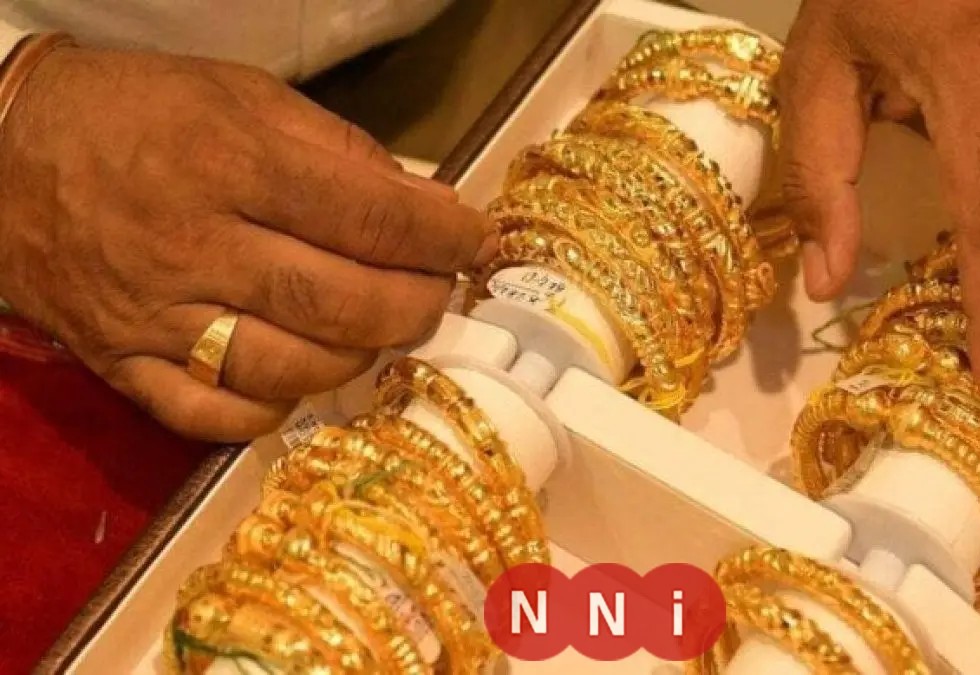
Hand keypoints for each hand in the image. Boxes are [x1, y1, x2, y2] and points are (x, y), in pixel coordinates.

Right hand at [0, 46, 494, 441]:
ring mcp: (154, 315)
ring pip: (286, 370)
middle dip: (416, 306)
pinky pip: (211, 416)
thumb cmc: (134, 114)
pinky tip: (299, 379)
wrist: (0, 153)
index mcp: (228, 162)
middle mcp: (194, 244)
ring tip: (377, 332)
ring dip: (356, 359)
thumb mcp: (239, 96)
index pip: (367, 214)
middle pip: (339, 303)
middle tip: (438, 295)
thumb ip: (338, 149)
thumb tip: (424, 202)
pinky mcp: (121, 362)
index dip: (440, 236)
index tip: (476, 242)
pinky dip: (272, 409)